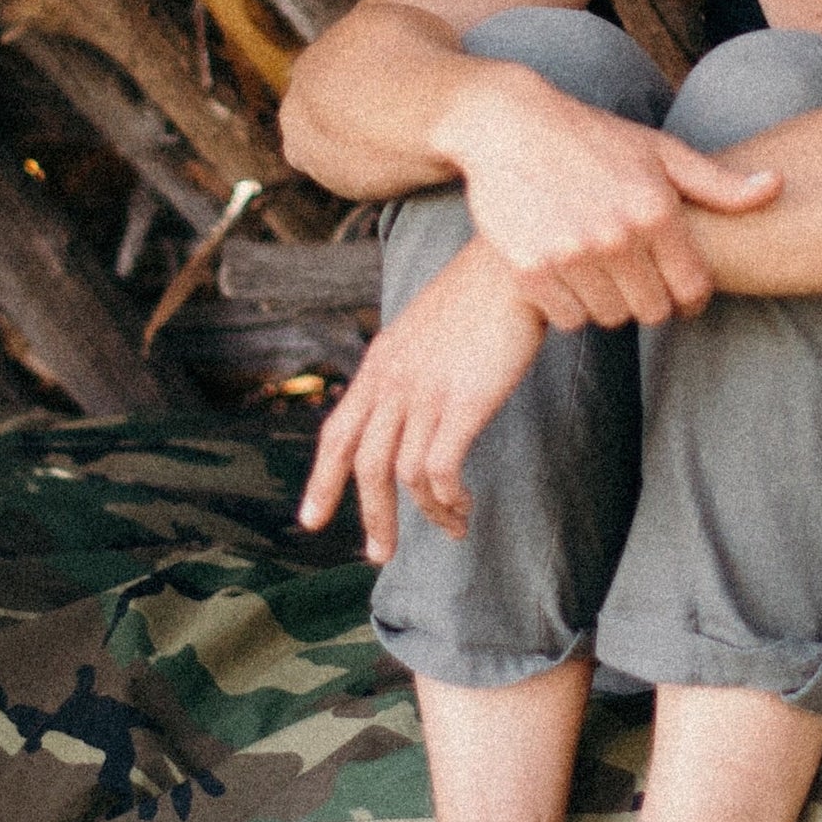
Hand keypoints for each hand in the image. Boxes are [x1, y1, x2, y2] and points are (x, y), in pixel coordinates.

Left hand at [300, 242, 549, 561]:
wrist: (511, 268)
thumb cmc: (478, 297)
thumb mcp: (423, 328)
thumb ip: (406, 366)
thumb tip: (404, 405)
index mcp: (379, 364)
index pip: (337, 431)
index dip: (322, 479)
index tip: (310, 519)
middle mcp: (392, 381)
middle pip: (364, 464)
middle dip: (371, 516)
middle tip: (380, 554)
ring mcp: (424, 392)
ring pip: (401, 473)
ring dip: (426, 512)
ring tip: (451, 528)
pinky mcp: (461, 403)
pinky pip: (440, 469)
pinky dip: (447, 497)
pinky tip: (463, 506)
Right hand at [451, 70, 779, 328]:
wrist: (508, 124)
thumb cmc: (593, 137)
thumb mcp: (659, 151)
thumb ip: (718, 183)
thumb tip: (778, 186)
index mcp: (655, 208)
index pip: (693, 289)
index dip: (691, 299)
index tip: (679, 293)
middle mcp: (616, 235)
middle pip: (652, 311)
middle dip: (650, 299)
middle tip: (634, 276)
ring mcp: (570, 254)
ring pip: (610, 318)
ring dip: (609, 303)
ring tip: (600, 271)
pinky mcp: (529, 269)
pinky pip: (567, 318)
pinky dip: (570, 305)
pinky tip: (567, 273)